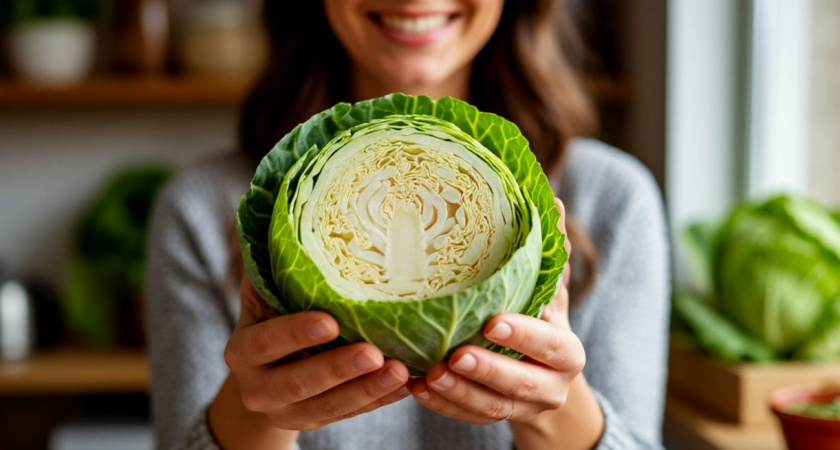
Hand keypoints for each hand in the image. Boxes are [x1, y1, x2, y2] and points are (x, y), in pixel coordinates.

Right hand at [212, 277, 410, 437]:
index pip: (265, 342)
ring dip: (368, 390)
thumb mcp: (262, 295)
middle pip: (299, 383)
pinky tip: (407, 385)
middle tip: (374, 354)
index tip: (330, 322)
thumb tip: (289, 216)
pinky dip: (380, 401)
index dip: (295, 334)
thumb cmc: (271, 316)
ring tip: (401, 372)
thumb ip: (274, 268)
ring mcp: (288, 411)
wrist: (263, 374)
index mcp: (243, 351)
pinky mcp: (317, 422)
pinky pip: (352, 415)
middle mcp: (259, 388)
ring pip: (330, 406)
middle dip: (339, 369)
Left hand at [410, 198, 584, 424]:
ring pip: (491, 408)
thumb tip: (551, 200)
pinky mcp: (495, 419)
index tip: (492, 323)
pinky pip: (468, 417)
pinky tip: (416, 389)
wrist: (543, 374)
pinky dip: (443, 405)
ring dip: (458, 394)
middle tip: (454, 357)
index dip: (524, 337)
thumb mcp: (546, 290)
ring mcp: (523, 409)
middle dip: (486, 371)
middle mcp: (551, 386)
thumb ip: (547, 254)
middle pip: (521, 384)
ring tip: (427, 375)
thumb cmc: (538, 318)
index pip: (551, 346)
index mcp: (565, 352)